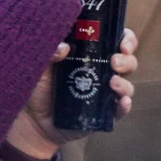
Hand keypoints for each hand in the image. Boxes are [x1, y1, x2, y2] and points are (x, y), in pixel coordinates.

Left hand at [5, 29, 138, 160]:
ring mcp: (105, 94)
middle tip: (114, 62)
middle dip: (127, 60)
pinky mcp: (104, 114)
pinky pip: (120, 110)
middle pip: (127, 61)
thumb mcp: (40, 66)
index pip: (116, 41)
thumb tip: (64, 47)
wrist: (32, 121)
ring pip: (127, 85)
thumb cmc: (37, 88)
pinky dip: (125, 105)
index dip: (126, 39)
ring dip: (124, 83)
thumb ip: (50, 52)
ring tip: (112, 83)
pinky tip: (122, 102)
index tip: (122, 44)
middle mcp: (102, 72)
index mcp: (91, 55)